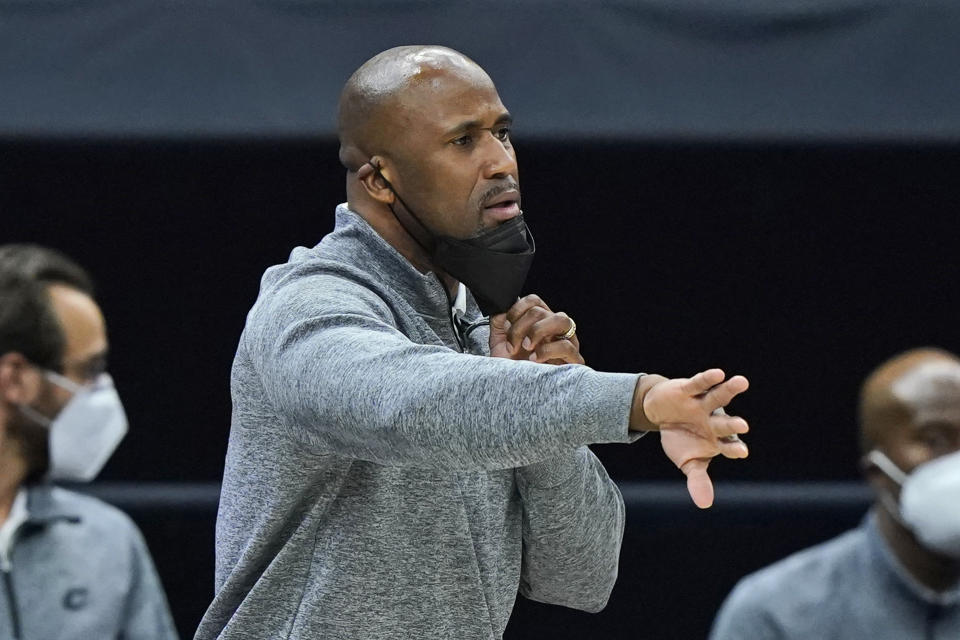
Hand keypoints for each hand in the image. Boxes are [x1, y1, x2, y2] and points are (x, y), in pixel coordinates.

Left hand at [488, 294, 583, 364]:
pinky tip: (535, 359)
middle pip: (542, 310)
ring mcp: (566, 343)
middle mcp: (554, 329)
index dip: (517, 309)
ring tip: (526, 347)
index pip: (534, 301)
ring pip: (562, 320)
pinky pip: (566, 346)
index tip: (506, 325)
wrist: (513, 395)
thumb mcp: (499, 342)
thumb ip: (499, 322)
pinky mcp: (574, 361)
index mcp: (539, 322)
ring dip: (538, 331)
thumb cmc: (511, 369)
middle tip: (512, 344)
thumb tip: (502, 309)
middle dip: (521, 326)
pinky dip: (547, 350)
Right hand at [643, 369, 749, 508]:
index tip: (741, 451)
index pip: (729, 444)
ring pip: (719, 397)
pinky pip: (700, 383)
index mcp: (718, 439)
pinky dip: (708, 379)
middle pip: (725, 422)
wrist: (660, 413)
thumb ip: (698, 480)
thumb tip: (704, 505)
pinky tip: (719, 374)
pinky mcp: (689, 390)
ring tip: (742, 382)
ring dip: (730, 389)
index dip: (734, 447)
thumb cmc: (681, 438)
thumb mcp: (687, 461)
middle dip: (732, 423)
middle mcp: (714, 420)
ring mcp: (702, 404)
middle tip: (742, 425)